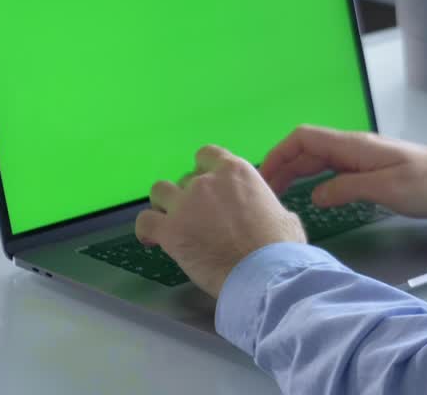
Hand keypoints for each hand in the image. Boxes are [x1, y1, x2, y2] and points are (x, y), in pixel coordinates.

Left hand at [136, 145, 305, 297]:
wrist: (263, 271)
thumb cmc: (280, 246)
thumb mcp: (281, 214)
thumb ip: (263, 205)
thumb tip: (266, 215)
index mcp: (236, 172)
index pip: (207, 154)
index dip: (204, 170)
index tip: (209, 187)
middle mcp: (207, 181)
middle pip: (185, 178)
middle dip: (189, 196)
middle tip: (198, 218)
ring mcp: (185, 204)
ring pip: (159, 191)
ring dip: (164, 204)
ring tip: (172, 222)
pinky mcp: (170, 230)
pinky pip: (144, 221)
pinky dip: (147, 229)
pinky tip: (153, 240)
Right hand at [261, 126, 426, 218]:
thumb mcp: (387, 189)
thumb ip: (347, 189)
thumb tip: (314, 195)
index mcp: (355, 146)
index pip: (304, 138)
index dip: (279, 153)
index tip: (262, 176)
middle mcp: (355, 148)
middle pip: (308, 149)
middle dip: (282, 167)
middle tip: (264, 193)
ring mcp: (365, 159)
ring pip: (320, 160)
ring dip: (297, 174)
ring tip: (279, 196)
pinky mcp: (374, 171)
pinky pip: (335, 171)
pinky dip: (316, 180)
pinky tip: (312, 197)